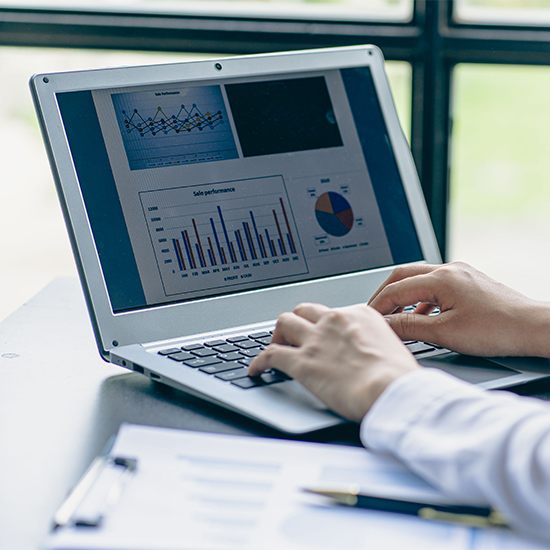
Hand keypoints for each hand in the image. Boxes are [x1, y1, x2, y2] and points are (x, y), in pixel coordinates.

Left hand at [248, 303, 418, 421]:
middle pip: (304, 310)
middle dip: (297, 322)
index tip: (322, 336)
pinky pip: (270, 355)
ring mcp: (316, 339)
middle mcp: (334, 320)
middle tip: (295, 337)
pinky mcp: (302, 361)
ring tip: (276, 347)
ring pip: (284, 323)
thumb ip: (374, 342)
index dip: (323, 325)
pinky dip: (259, 361)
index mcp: (358, 314)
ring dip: (278, 335)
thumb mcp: (392, 347)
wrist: (392, 390)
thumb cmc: (399, 377)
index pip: (331, 312)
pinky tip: (256, 369)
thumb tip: (368, 353)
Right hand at [369, 262, 549, 356]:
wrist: (533, 328)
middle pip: (402, 276)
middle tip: (374, 313)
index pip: (395, 289)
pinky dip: (420, 299)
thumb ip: (409, 327)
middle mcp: (449, 269)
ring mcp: (460, 273)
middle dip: (384, 295)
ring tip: (393, 316)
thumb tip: (384, 325)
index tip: (367, 320)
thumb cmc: (497, 330)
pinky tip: (420, 316)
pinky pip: (434, 285)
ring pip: (418, 278)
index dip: (377, 306)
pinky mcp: (468, 282)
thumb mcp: (445, 332)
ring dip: (402, 296)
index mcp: (441, 278)